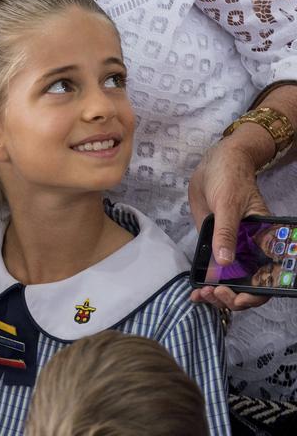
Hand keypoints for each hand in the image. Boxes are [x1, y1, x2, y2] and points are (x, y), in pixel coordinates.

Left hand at [188, 136, 270, 311]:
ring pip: (229, 281)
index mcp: (264, 241)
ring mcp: (230, 247)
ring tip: (200, 296)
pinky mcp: (214, 243)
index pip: (267, 277)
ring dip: (216, 295)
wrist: (213, 164)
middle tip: (211, 295)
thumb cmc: (230, 179)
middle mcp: (250, 249)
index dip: (254, 294)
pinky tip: (195, 291)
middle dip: (230, 298)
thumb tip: (225, 262)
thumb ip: (225, 233)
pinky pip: (213, 269)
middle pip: (246, 285)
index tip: (235, 298)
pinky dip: (206, 283)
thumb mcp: (228, 205)